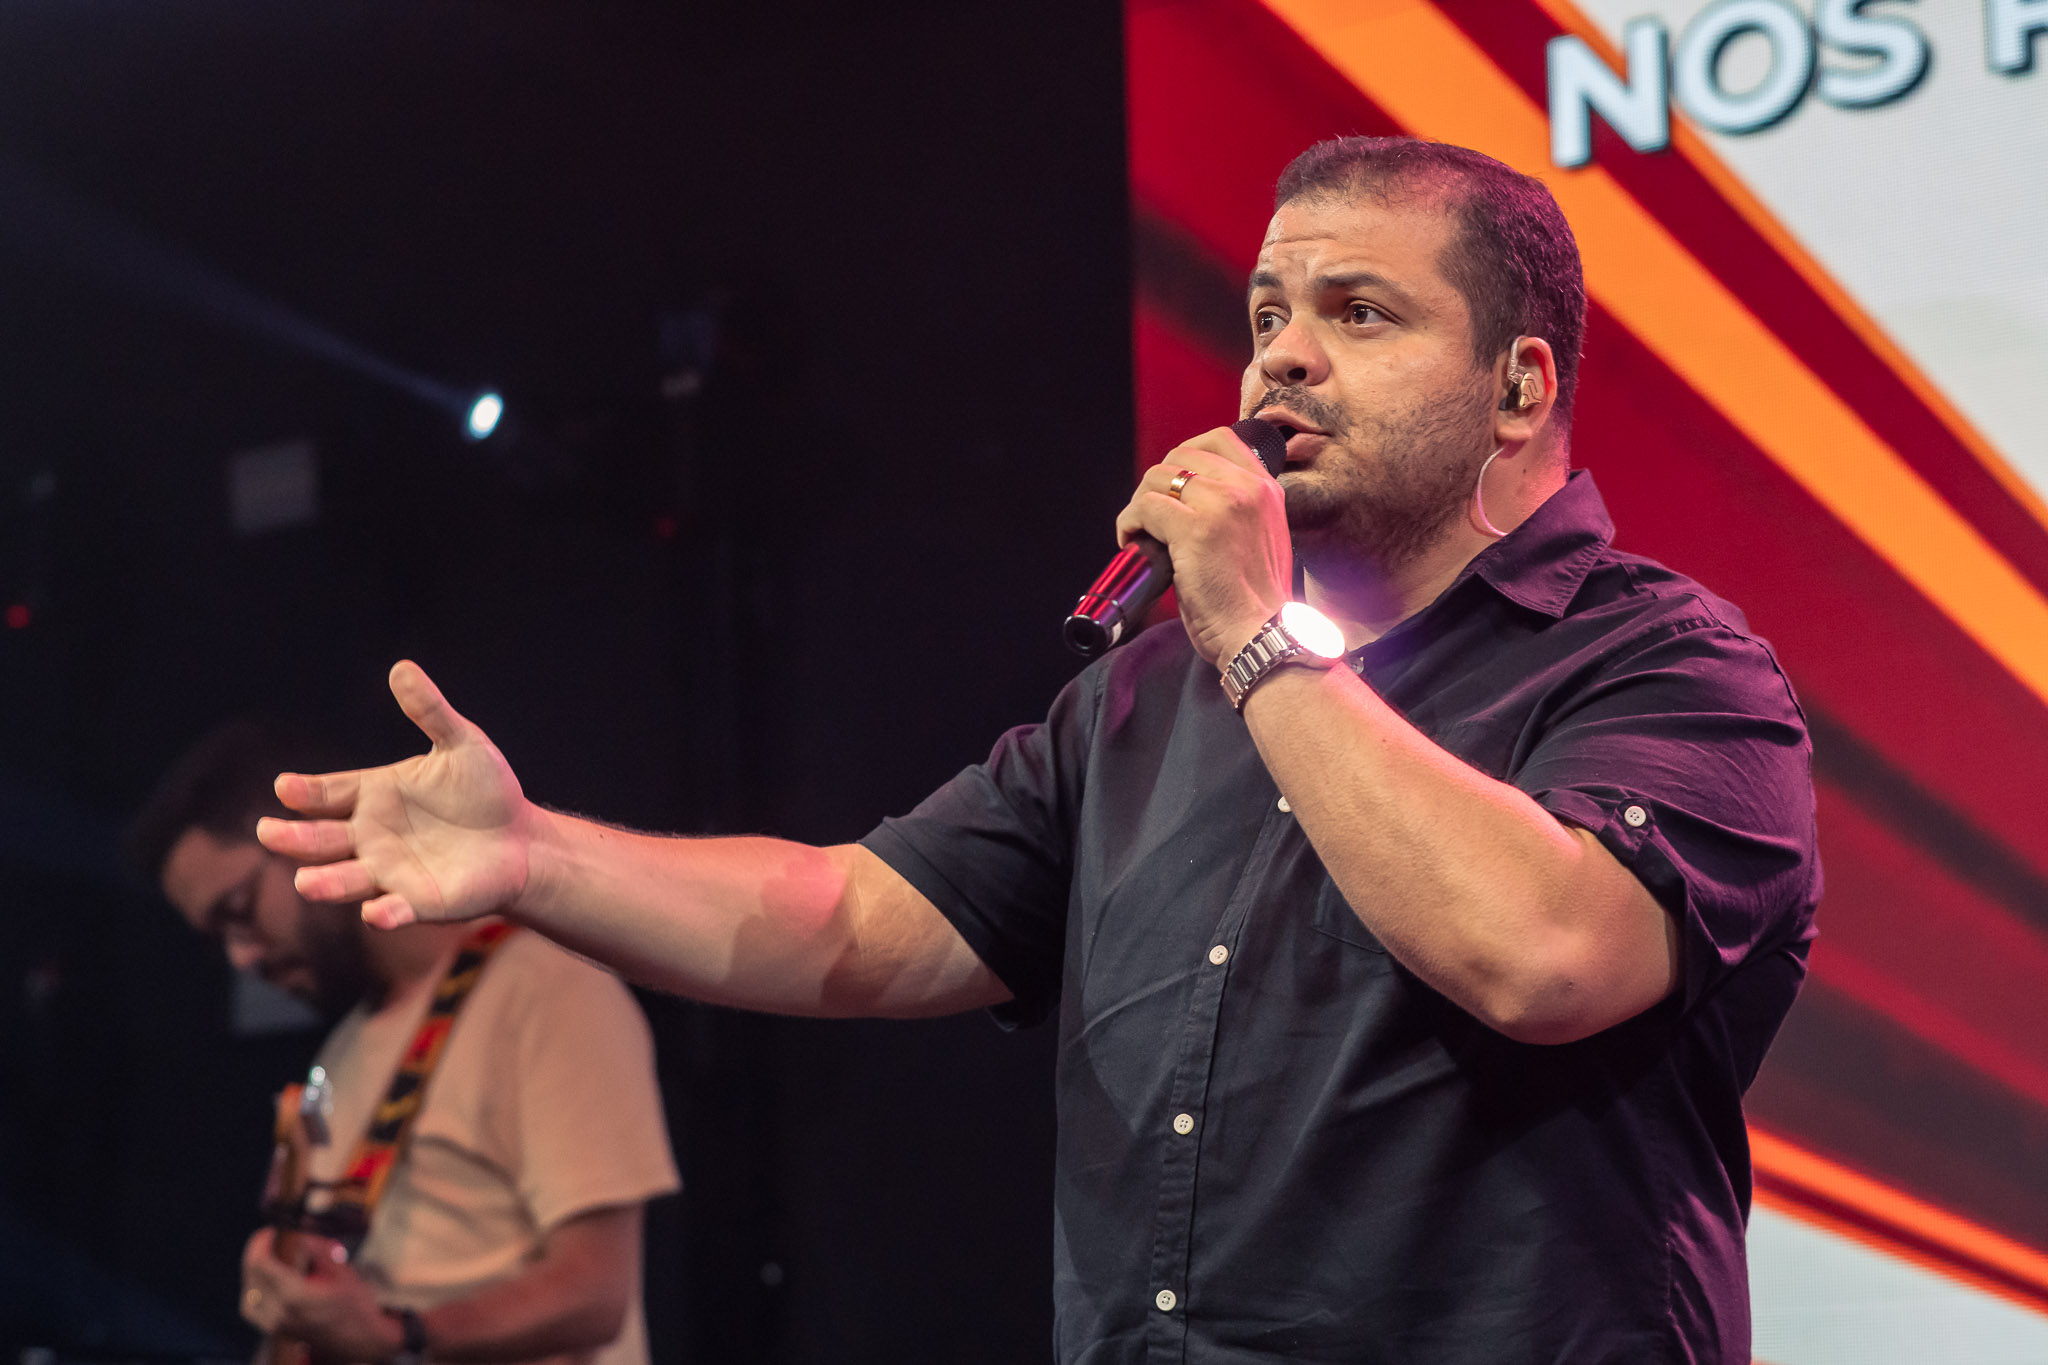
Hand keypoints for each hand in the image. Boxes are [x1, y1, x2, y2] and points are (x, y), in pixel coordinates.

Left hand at [241, 1229, 403, 1361]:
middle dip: (255, 1253)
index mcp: (295, 1295)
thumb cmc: (356, 1306)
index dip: (260, 1243)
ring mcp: (276, 1325)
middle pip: (251, 1277)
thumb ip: (318, 1250)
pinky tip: (267, 1282)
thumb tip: (302, 1230)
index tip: (271, 1231)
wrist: (360, 1340)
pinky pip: (253, 1309)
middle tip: (268, 1239)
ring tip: (267, 1259)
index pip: (261, 1264)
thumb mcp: (342, 1272)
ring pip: (248, 1294)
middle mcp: (280, 1312)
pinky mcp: (276, 1331)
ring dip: (252, 1273)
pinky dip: (254, 1291)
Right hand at [256, 661, 534, 928]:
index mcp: (373, 795)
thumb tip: (402, 667)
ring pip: (344, 880)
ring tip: (304, 883)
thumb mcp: (461, 744)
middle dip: (293, 838)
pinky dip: (385, 914)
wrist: (521, 839)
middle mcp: (369, 836)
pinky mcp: (417, 902)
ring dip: (325, 883)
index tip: (285, 787)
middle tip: (268, 832)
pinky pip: (394, 911)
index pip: (327, 792)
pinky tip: (377, 913)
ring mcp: (388, 872)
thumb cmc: (486, 791)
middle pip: (319, 839)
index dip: (305, 791)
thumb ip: (430, 712)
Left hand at [1113, 426, 1291, 666]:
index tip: (1172, 485)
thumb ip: (1237, 510)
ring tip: (1141, 534)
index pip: (1220, 439)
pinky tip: (1132, 543)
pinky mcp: (1194, 530)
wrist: (1262, 636)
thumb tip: (1187, 500)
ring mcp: (1221, 506)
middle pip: (1181, 454)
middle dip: (1157, 482)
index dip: (1185, 456)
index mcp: (1266, 489)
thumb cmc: (1254, 601)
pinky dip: (1129, 523)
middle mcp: (1247, 489)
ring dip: (1139, 503)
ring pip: (1158, 476)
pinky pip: (1144, 507)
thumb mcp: (1261, 538)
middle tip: (1151, 516)